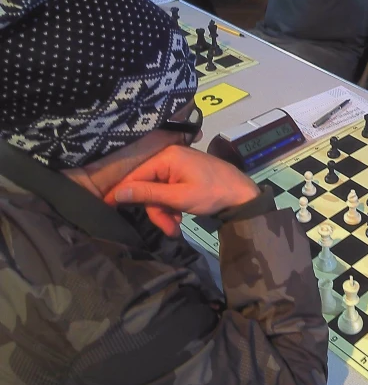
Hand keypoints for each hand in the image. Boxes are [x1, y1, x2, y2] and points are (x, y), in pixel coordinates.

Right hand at [105, 145, 259, 235]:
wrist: (243, 195)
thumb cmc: (213, 193)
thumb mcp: (179, 197)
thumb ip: (148, 194)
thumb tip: (117, 193)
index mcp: (167, 156)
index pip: (135, 175)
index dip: (122, 193)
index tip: (106, 206)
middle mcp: (169, 156)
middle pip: (148, 186)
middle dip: (156, 210)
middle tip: (168, 228)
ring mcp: (178, 165)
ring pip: (158, 192)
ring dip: (165, 212)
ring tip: (176, 227)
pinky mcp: (184, 174)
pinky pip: (168, 190)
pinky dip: (172, 206)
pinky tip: (180, 219)